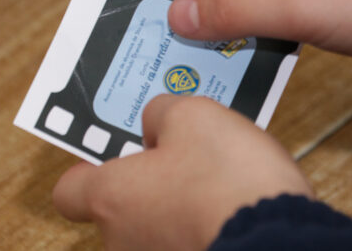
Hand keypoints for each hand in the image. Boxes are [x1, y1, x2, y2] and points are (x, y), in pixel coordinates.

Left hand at [53, 95, 312, 250]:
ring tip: (215, 169)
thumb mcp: (192, 117)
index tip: (115, 150)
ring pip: (157, 219)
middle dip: (146, 176)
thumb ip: (160, 113)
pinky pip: (186, 235)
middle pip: (120, 202)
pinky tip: (231, 197)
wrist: (281, 238)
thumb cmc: (227, 178)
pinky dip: (200, 219)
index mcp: (112, 197)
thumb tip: (154, 125)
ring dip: (177, 197)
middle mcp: (125, 239)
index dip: (89, 166)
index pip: (69, 190)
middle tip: (178, 147)